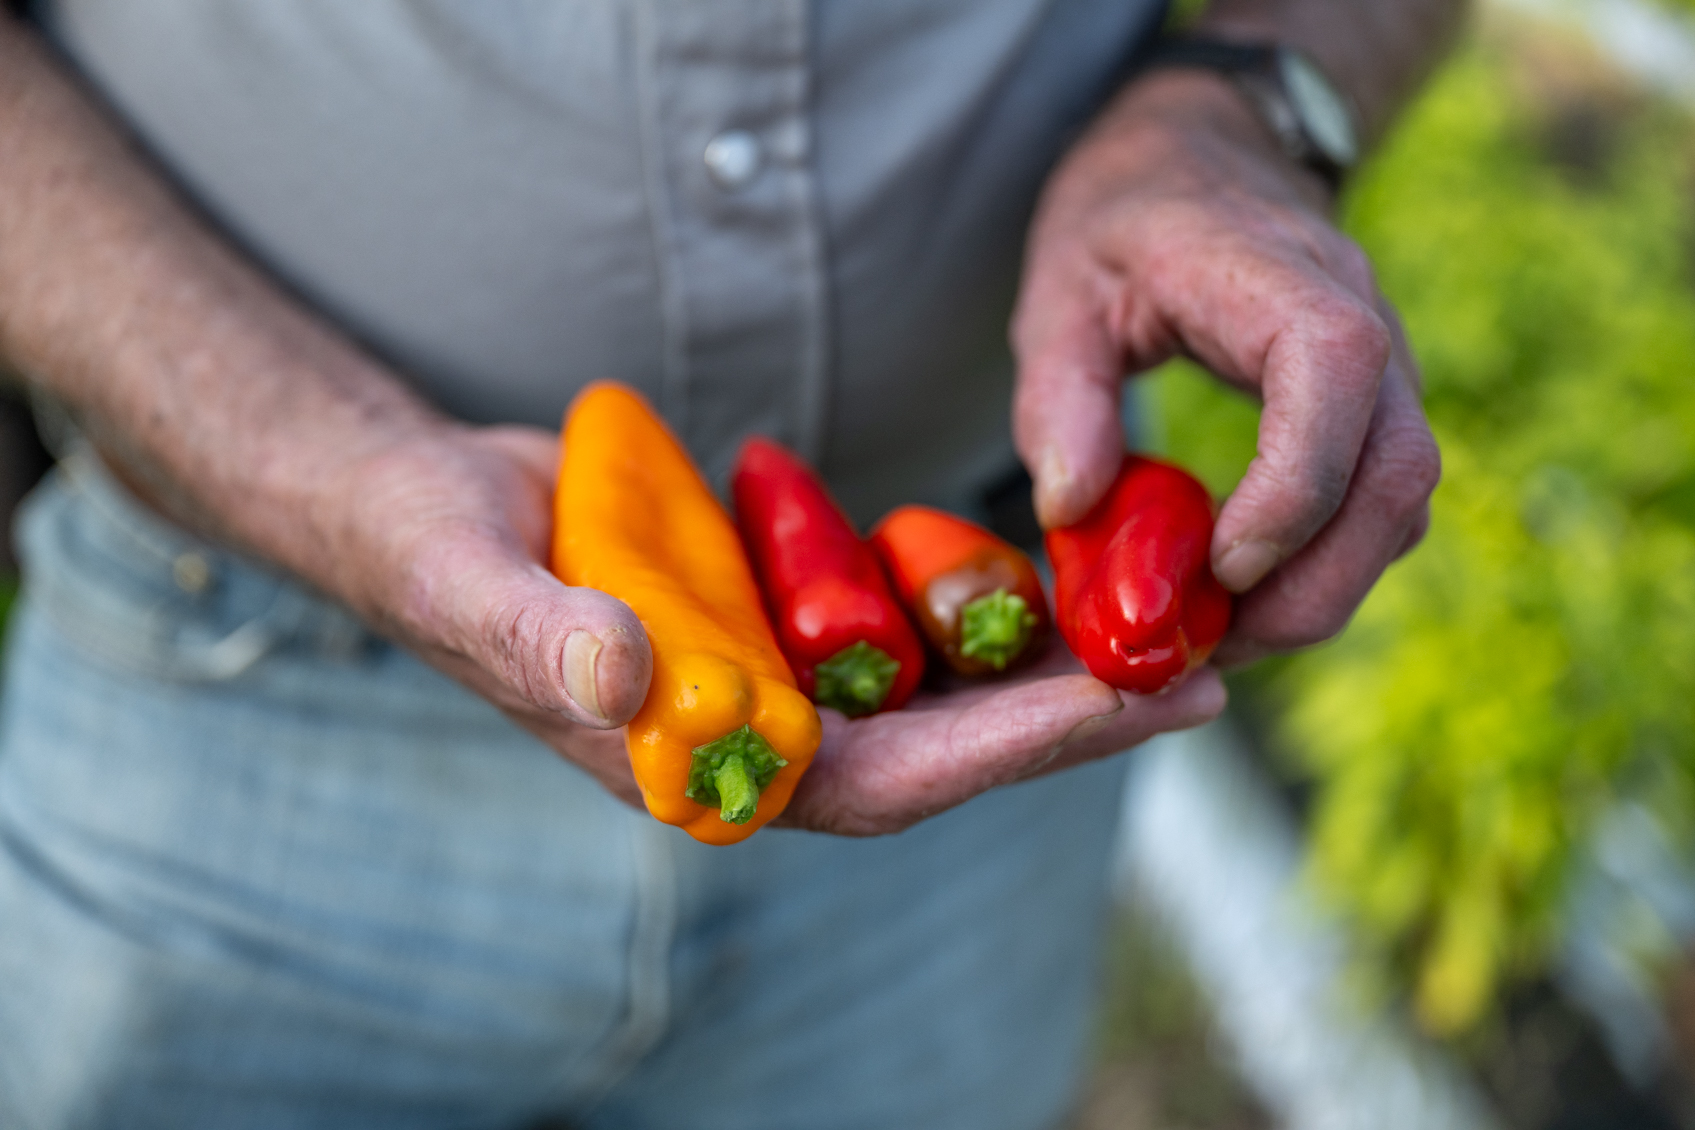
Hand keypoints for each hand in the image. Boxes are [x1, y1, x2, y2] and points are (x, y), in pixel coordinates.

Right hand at [318, 425, 1222, 827]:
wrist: (426, 503)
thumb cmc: (439, 553)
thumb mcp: (478, 585)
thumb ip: (544, 640)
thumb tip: (617, 684)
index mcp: (702, 762)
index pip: (877, 781)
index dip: (997, 750)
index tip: (1115, 704)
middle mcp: (758, 737)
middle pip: (940, 746)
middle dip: (1064, 716)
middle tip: (1201, 676)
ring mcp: (774, 679)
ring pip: (934, 689)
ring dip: (1041, 662)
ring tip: (1164, 623)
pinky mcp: (779, 617)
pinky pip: (897, 627)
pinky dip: (974, 604)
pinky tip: (1052, 568)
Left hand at [1011, 69, 1440, 664]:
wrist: (1198, 157)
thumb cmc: (1121, 223)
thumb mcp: (1056, 293)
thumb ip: (1058, 398)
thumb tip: (1071, 511)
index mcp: (1272, 272)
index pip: (1335, 371)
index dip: (1295, 486)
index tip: (1221, 570)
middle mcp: (1360, 315)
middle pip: (1398, 468)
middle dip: (1317, 583)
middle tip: (1215, 646)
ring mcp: (1385, 362)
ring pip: (1403, 499)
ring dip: (1325, 588)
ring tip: (1220, 634)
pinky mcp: (1375, 407)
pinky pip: (1380, 501)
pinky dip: (1326, 565)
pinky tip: (1245, 596)